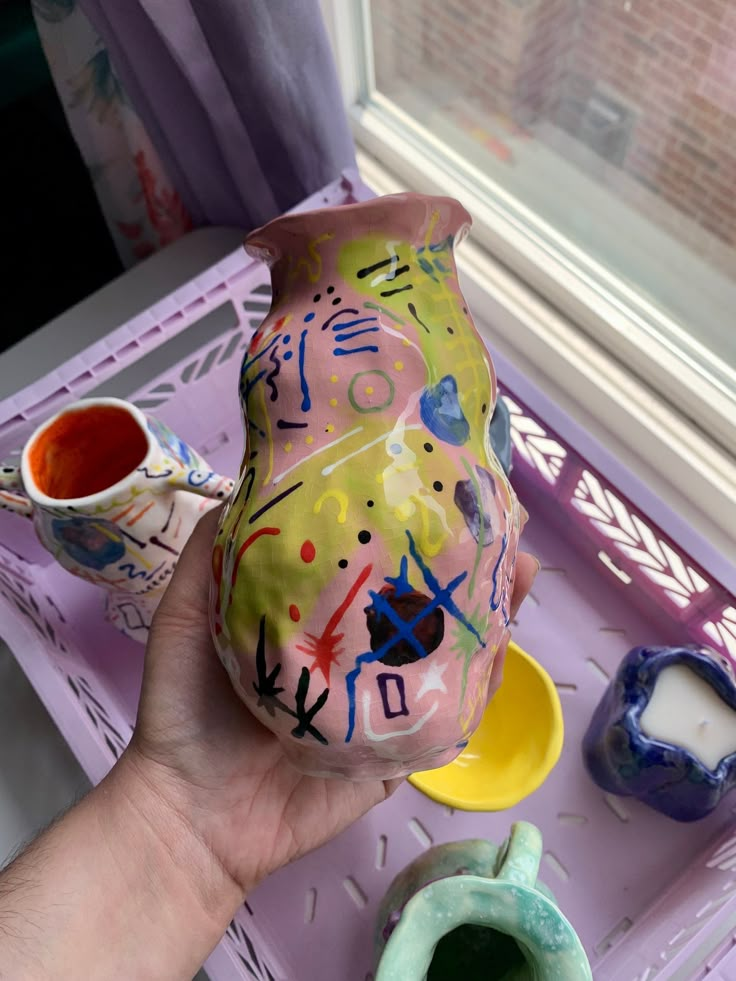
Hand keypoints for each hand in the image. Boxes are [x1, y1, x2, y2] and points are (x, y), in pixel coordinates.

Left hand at [125, 508, 538, 903]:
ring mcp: (384, 700)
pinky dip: (483, 683)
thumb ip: (211, 552)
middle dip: (469, 560)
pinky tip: (502, 646)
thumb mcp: (186, 612)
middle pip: (425, 599)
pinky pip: (450, 714)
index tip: (439, 482)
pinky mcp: (399, 749)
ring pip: (451, 651)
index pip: (375, 561)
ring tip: (520, 570)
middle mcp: (359, 651)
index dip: (409, 524)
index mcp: (317, 616)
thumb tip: (248, 478)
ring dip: (492, 613)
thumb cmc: (185, 706)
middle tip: (501, 522)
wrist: (193, 809)